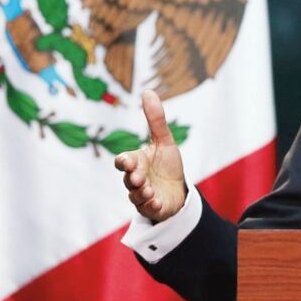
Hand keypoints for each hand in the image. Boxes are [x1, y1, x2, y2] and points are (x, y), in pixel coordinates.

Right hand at [114, 90, 186, 221]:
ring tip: (149, 190)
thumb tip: (148, 92)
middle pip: (128, 180)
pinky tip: (157, 202)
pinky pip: (149, 209)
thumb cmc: (167, 165)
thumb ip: (156, 120)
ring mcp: (143, 195)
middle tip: (139, 178)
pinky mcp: (153, 208)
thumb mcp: (165, 141)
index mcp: (136, 163)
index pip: (123, 162)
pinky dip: (152, 206)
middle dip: (133, 178)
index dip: (124, 162)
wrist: (178, 189)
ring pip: (136, 196)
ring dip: (141, 193)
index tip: (127, 161)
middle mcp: (136, 180)